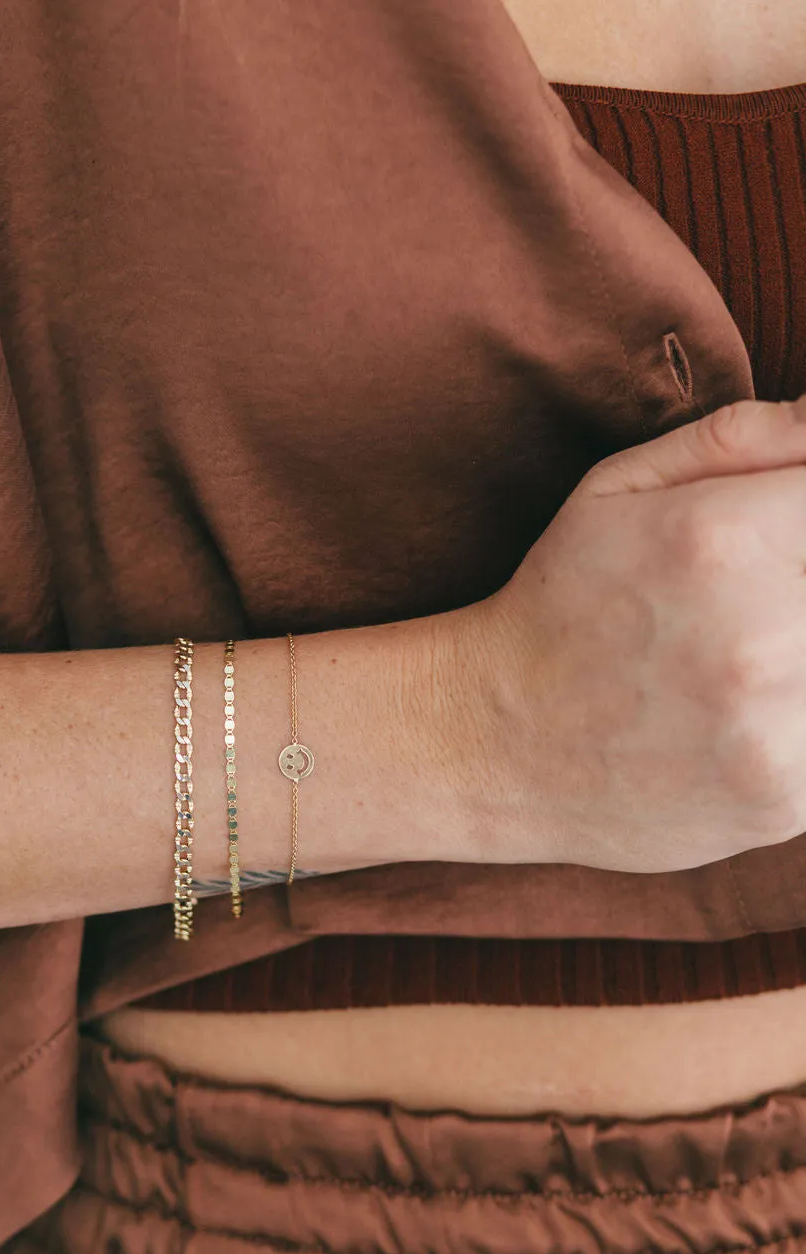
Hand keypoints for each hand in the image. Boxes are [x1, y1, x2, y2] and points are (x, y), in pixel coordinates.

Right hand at [432, 397, 805, 873]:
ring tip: (756, 654)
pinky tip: (750, 716)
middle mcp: (760, 639)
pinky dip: (799, 720)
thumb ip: (741, 440)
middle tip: (763, 597)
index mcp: (723, 539)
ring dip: (805, 656)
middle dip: (801, 581)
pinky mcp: (784, 802)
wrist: (490, 743)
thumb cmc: (562, 604)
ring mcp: (774, 733)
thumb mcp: (619, 489)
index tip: (783, 536)